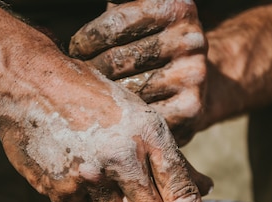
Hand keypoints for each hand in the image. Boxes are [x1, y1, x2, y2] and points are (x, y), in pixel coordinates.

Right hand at [0, 55, 211, 201]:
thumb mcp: (139, 118)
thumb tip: (207, 188)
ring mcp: (88, 176)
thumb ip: (172, 157)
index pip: (182, 194)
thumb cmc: (91, 101)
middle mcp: (122, 158)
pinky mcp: (58, 188)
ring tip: (99, 182)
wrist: (29, 86)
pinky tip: (75, 179)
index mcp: (149, 135)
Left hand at [69, 0, 207, 145]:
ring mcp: (194, 75)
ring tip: (87, 98)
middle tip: (73, 79)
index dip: (88, 39)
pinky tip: (111, 118)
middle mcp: (190, 39)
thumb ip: (118, 8)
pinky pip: (143, 116)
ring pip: (129, 91)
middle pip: (120, 59)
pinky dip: (123, 121)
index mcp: (176, 8)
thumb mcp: (144, 17)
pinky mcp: (192, 108)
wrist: (198, 83)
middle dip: (90, 70)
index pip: (117, 23)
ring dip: (102, 98)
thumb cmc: (153, 46)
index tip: (75, 50)